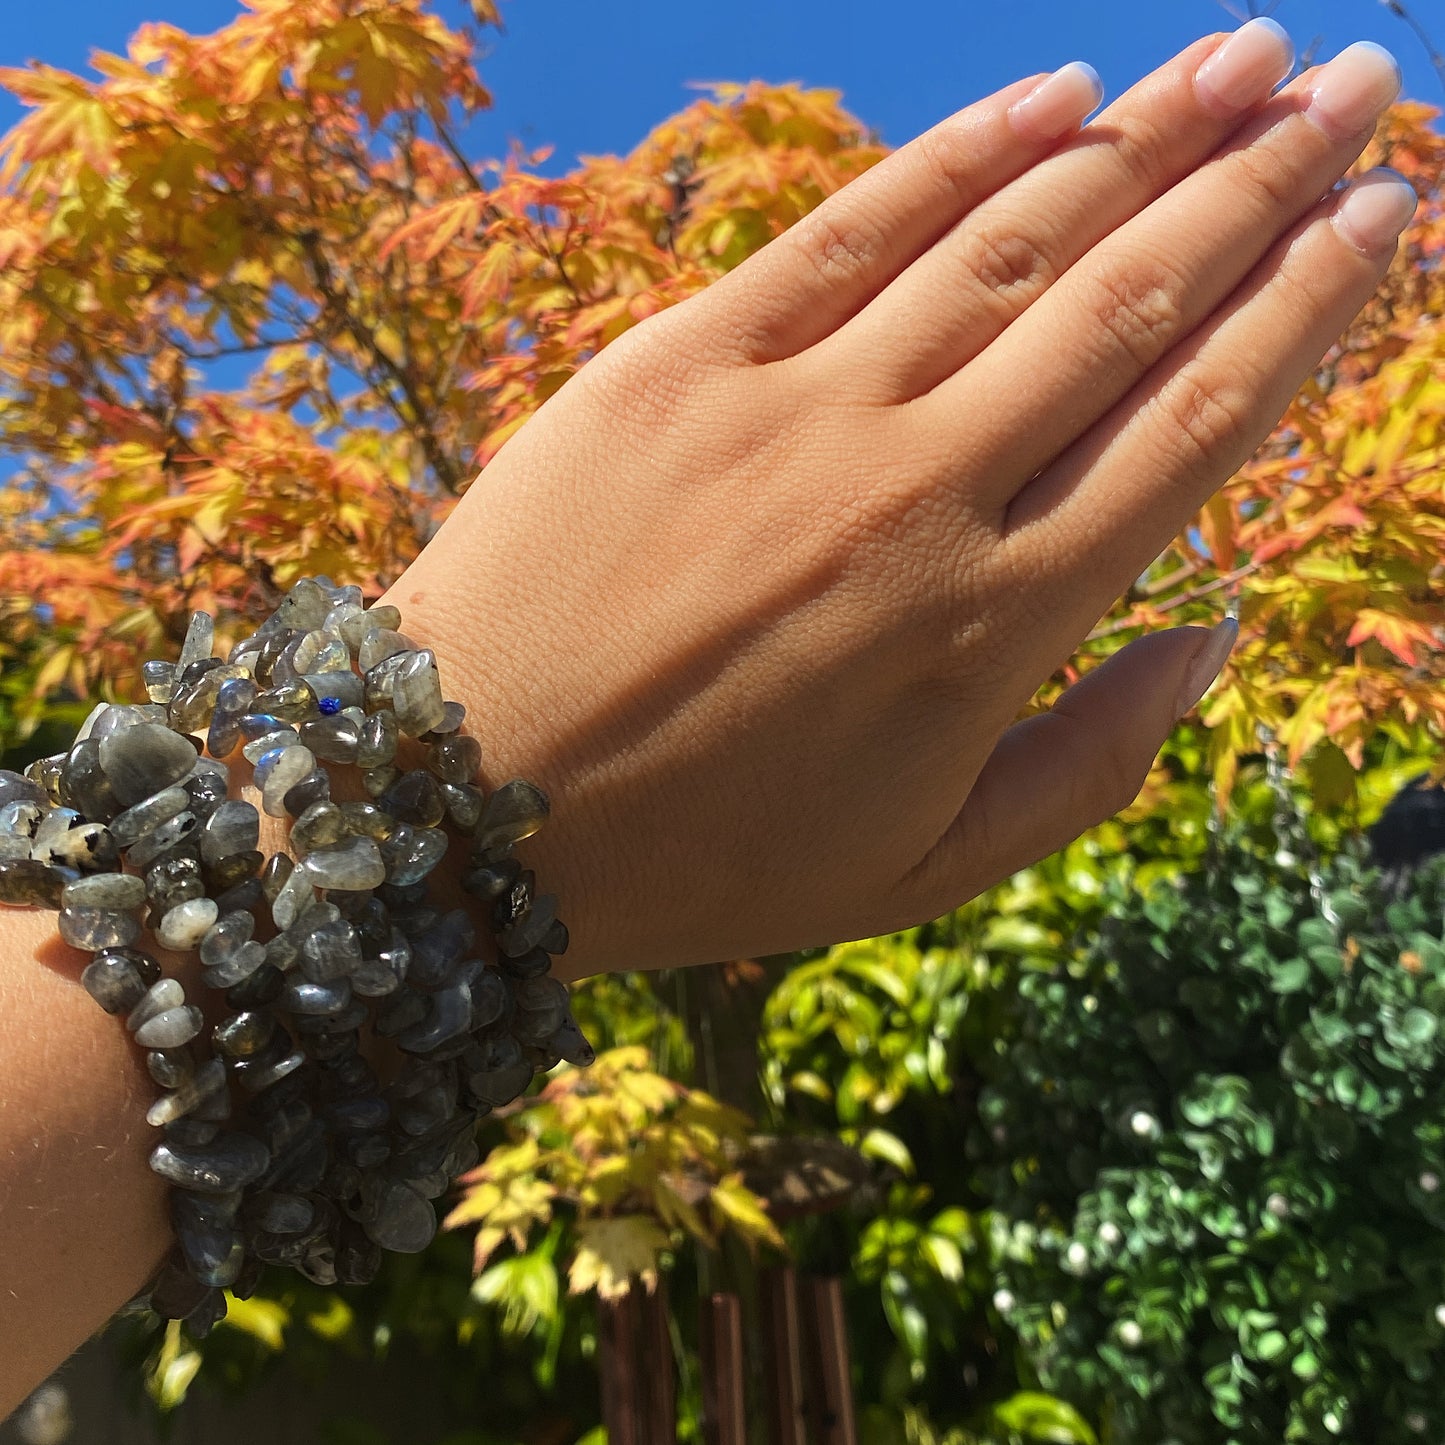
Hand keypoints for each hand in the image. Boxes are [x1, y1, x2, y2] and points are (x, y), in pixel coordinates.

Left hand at [388, 24, 1409, 978]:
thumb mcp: (922, 870)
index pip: (1196, 427)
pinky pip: (850, 232)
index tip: (1380, 217)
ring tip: (1243, 61)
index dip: (1305, 308)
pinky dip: (961, 154)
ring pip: (1009, 242)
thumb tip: (1215, 637)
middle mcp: (920, 496)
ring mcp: (796, 416)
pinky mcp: (681, 365)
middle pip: (1129, 302)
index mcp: (995, 627)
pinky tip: (1055, 96)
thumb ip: (1091, 765)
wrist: (468, 808)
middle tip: (1353, 86)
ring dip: (1145, 138)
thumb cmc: (704, 854)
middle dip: (1262, 183)